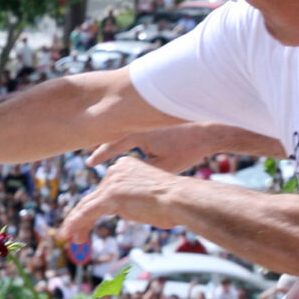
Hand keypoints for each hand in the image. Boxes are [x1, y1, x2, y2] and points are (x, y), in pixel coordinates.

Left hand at [55, 156, 180, 246]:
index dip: (95, 207)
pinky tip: (68, 234)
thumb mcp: (151, 198)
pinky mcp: (110, 196)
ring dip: (75, 223)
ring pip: (87, 205)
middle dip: (81, 216)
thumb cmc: (175, 203)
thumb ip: (137, 202)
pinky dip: (75, 224)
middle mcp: (115, 171)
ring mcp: (111, 183)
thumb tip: (135, 212)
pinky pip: (87, 212)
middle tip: (73, 232)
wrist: (181, 199)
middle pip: (93, 197)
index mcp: (126, 167)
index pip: (105, 189)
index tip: (89, 220)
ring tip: (67, 237)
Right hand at [86, 124, 230, 177]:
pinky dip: (128, 134)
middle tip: (89, 152)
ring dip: (114, 138)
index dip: (99, 156)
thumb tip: (125, 179)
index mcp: (136, 133)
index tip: (89, 164)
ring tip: (102, 146)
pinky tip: (130, 143)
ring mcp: (146, 119)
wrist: (210, 130)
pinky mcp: (156, 119)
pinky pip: (134, 126)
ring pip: (123, 129)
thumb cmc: (187, 149)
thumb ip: (142, 171)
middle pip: (113, 134)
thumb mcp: (162, 166)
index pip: (111, 145)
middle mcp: (138, 123)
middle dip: (101, 144)